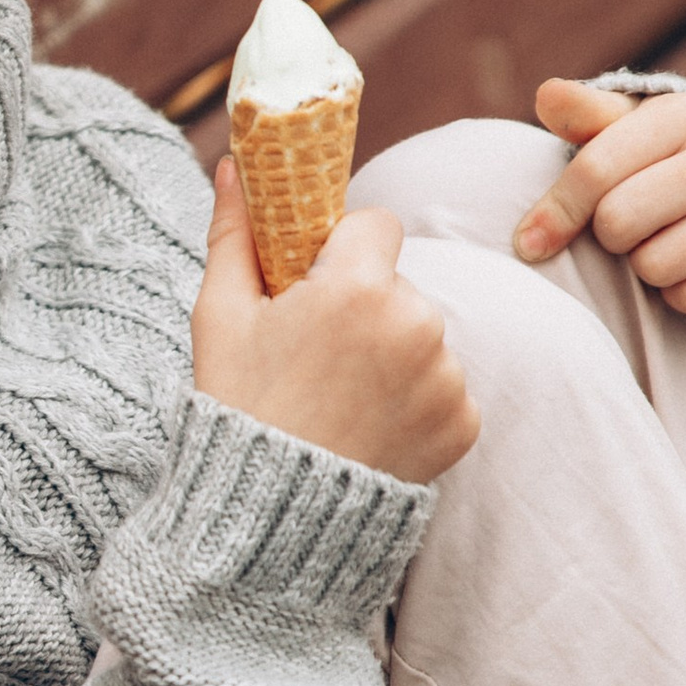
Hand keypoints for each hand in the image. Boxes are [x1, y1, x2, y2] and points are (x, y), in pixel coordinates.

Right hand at [191, 160, 478, 485]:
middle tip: (318, 357)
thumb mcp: (220, 316)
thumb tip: (234, 166)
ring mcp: (446, 377)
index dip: (343, 252)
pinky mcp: (465, 422)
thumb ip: (234, 234)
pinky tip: (371, 426)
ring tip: (342, 398)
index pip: (376, 225)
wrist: (270, 519)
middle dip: (366, 307)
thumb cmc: (239, 408)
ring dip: (393, 354)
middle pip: (399, 284)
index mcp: (358, 287)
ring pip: (423, 335)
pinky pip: (444, 387)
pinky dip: (416, 402)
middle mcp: (416, 324)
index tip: (315, 288)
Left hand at [518, 81, 685, 314]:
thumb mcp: (625, 130)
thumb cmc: (660, 161)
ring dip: (644, 266)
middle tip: (625, 226)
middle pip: (619, 223)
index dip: (554, 213)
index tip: (529, 241)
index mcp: (683, 115)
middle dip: (608, 236)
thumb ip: (583, 116)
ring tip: (662, 240)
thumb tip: (547, 96)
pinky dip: (679, 293)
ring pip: (656, 266)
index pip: (595, 171)